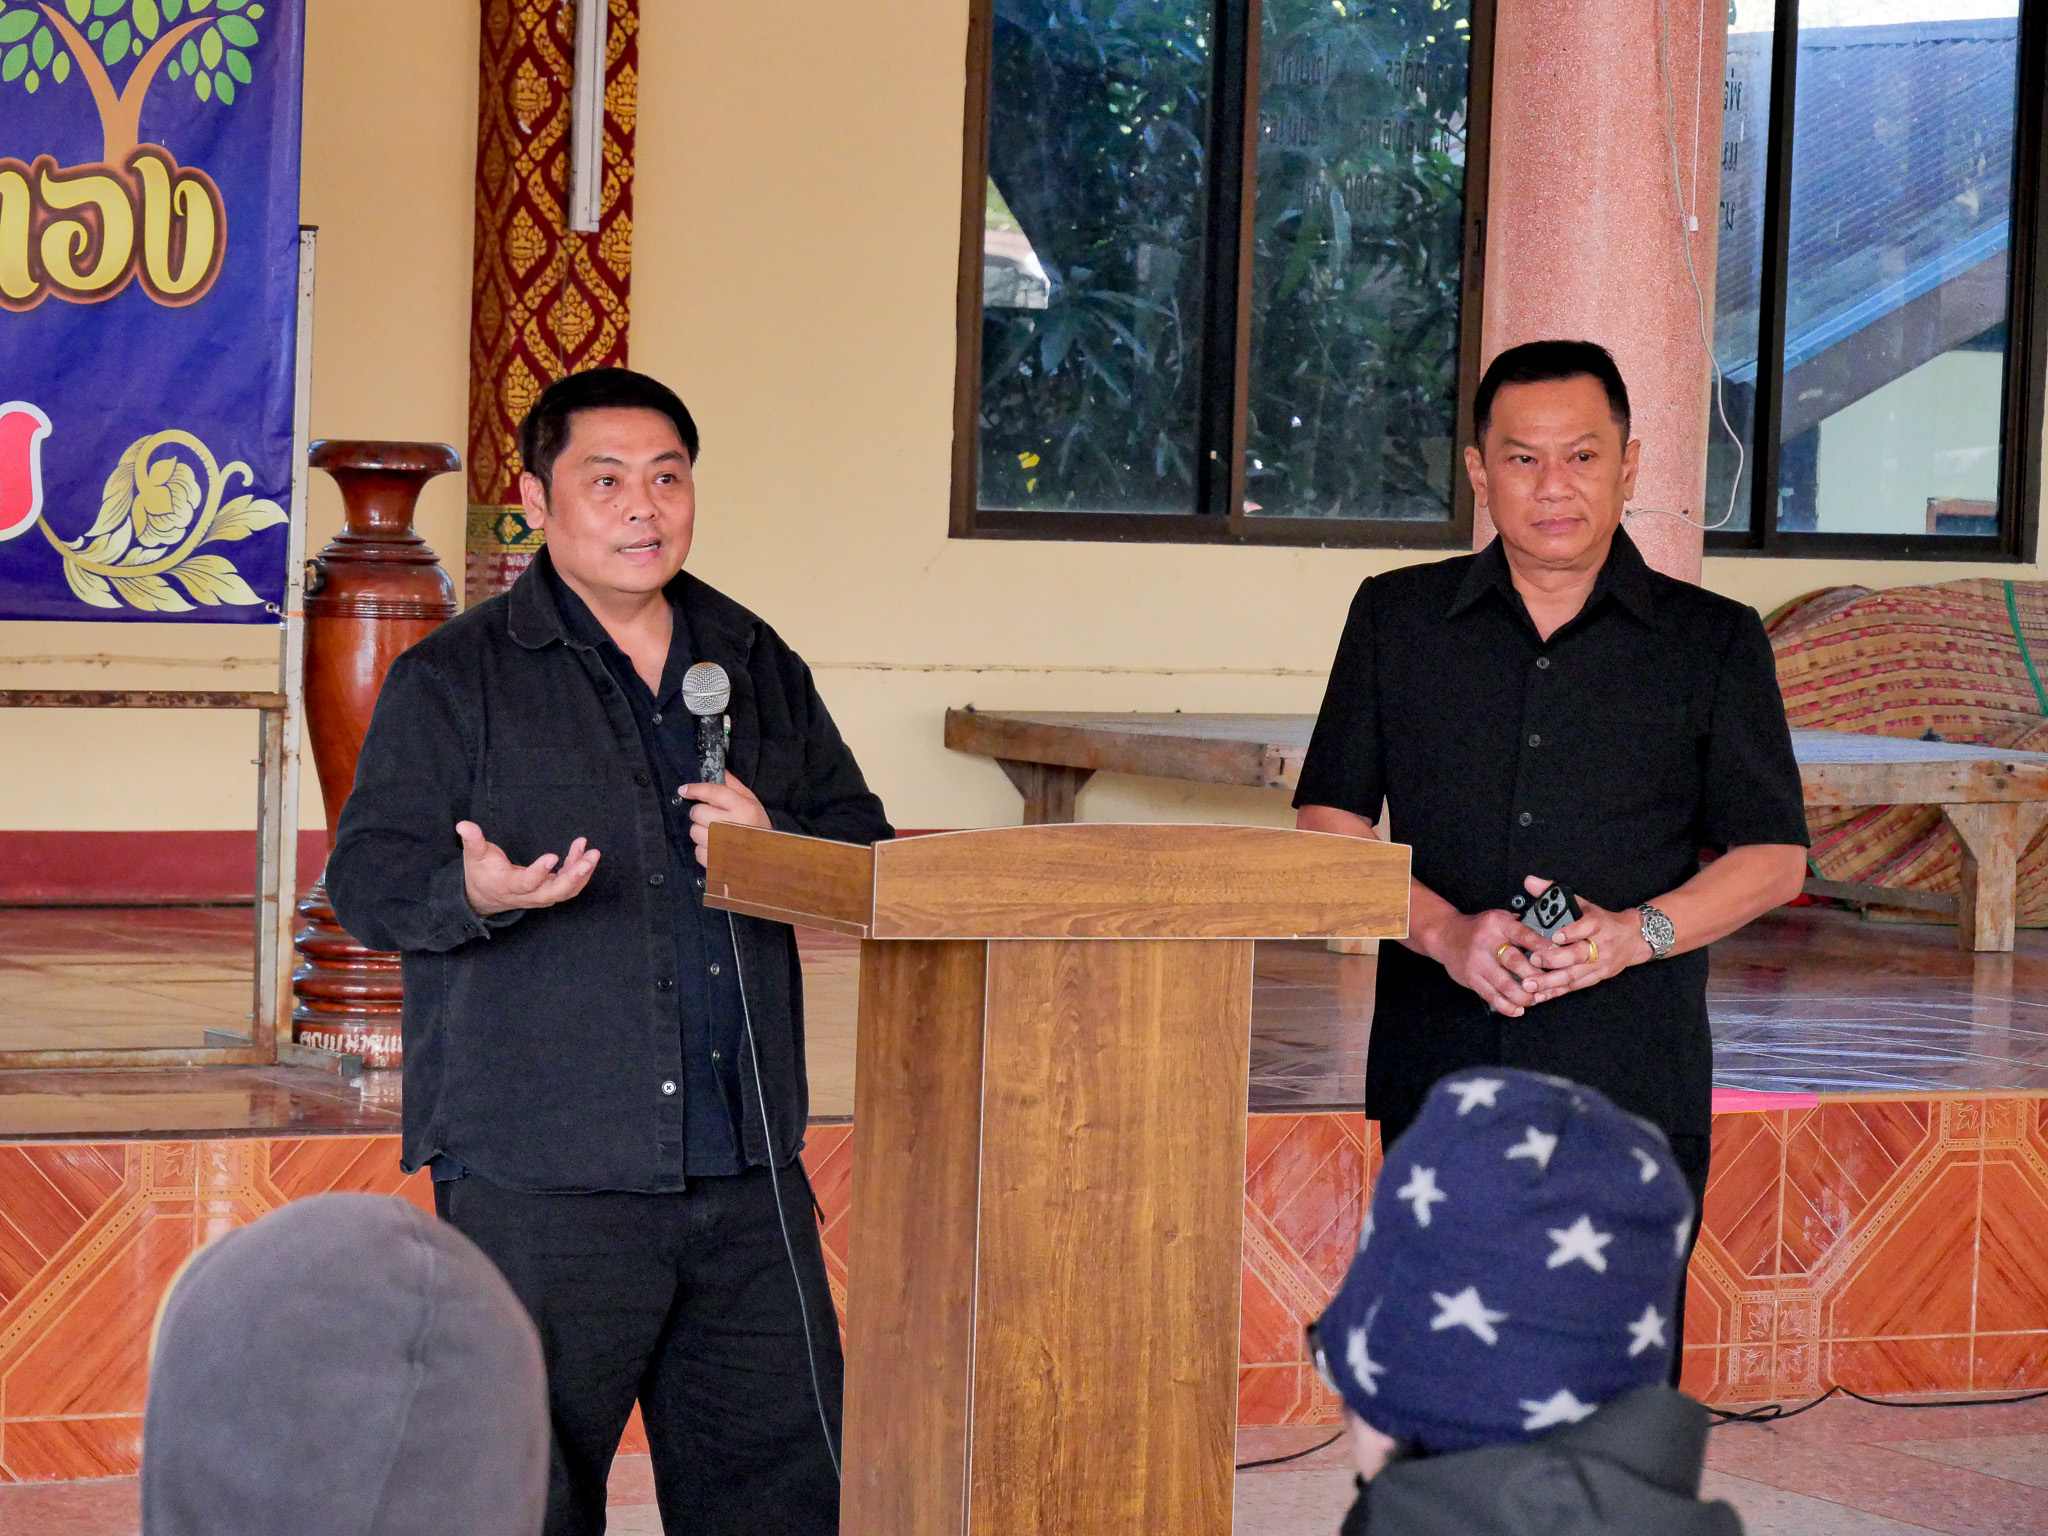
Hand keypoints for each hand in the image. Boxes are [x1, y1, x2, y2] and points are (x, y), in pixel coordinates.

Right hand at [456, 822, 600, 915]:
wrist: (486, 896)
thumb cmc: (480, 873)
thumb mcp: (473, 857)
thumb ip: (472, 841)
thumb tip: (463, 824)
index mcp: (509, 886)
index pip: (526, 883)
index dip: (539, 872)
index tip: (553, 856)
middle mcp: (528, 895)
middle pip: (556, 892)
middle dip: (575, 876)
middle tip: (590, 858)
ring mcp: (541, 895)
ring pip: (567, 890)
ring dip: (583, 873)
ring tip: (593, 853)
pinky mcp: (550, 890)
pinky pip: (570, 884)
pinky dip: (579, 869)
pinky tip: (584, 850)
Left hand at [680, 772, 771, 866]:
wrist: (768, 857)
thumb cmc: (758, 826)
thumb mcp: (752, 802)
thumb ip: (734, 786)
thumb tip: (719, 771)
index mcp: (743, 808)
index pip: (713, 792)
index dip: (695, 789)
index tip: (684, 790)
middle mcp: (731, 825)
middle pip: (698, 812)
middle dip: (700, 812)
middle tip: (711, 816)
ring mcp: (722, 845)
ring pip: (694, 831)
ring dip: (701, 831)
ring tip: (714, 833)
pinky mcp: (715, 861)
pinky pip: (697, 850)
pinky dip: (703, 848)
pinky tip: (715, 847)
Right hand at [1427, 905, 1568, 1016]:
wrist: (1445, 936)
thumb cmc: (1478, 928)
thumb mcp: (1498, 917)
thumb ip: (1520, 926)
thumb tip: (1550, 937)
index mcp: (1497, 924)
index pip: (1524, 934)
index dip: (1542, 946)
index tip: (1558, 955)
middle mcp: (1487, 942)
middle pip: (1515, 961)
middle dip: (1535, 976)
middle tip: (1550, 984)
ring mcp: (1477, 962)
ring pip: (1504, 983)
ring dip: (1523, 995)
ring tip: (1535, 1000)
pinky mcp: (1471, 978)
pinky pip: (1491, 995)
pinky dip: (1506, 1005)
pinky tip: (1518, 1009)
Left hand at [1519, 875, 1652, 992]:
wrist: (1632, 939)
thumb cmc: (1601, 920)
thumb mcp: (1582, 903)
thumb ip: (1553, 893)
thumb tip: (1529, 881)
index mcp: (1597, 924)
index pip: (1587, 926)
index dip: (1572, 931)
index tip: (1556, 934)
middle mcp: (1600, 945)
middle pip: (1578, 954)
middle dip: (1554, 959)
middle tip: (1534, 959)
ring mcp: (1598, 964)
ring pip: (1574, 975)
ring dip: (1550, 982)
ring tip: (1529, 985)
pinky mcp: (1595, 978)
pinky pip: (1574, 987)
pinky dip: (1556, 992)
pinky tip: (1539, 996)